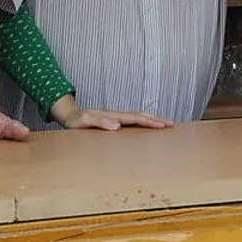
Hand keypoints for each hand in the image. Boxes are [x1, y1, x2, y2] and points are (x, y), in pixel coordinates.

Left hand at [50, 95, 172, 130]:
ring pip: (139, 117)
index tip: (162, 125)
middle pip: (141, 115)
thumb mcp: (85, 122)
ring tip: (165, 123)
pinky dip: (144, 122)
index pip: (136, 118)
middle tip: (171, 123)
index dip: (149, 122)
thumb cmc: (77, 121)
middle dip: (156, 119)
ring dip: (152, 119)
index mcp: (114, 116)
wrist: (70, 115)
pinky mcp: (115, 121)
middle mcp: (118, 115)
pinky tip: (148, 127)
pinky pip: (133, 121)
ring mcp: (117, 117)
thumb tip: (116, 126)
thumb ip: (100, 122)